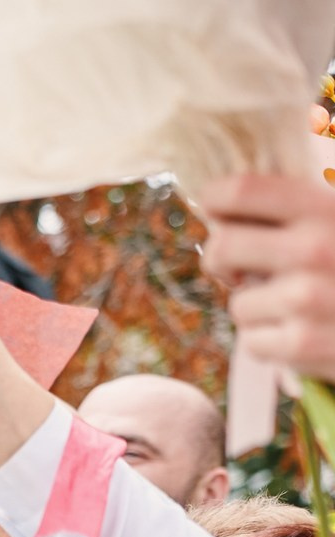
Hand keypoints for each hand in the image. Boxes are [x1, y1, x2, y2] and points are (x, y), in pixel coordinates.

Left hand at [201, 172, 334, 380]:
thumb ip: (301, 213)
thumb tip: (226, 214)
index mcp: (325, 208)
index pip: (240, 190)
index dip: (215, 201)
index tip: (220, 216)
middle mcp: (314, 249)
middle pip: (221, 248)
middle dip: (222, 262)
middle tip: (239, 270)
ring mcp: (306, 298)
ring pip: (237, 304)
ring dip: (259, 309)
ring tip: (298, 307)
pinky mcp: (302, 343)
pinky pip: (251, 341)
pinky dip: (272, 342)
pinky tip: (306, 333)